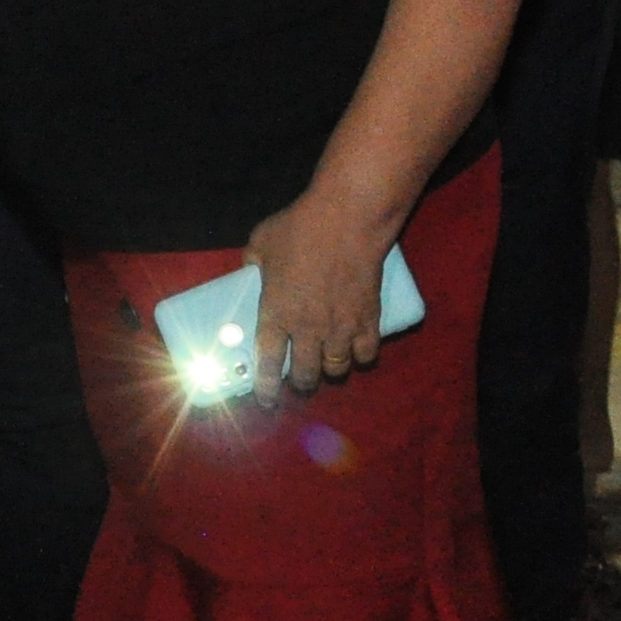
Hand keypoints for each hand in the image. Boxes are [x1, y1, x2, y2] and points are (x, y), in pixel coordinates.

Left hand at [243, 194, 396, 397]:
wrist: (347, 220)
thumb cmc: (299, 228)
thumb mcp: (261, 242)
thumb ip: (252, 262)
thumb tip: (251, 269)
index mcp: (276, 314)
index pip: (268, 364)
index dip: (266, 387)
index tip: (265, 399)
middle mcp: (307, 329)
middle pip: (304, 374)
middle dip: (301, 382)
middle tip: (300, 378)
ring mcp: (340, 328)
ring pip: (336, 369)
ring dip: (329, 370)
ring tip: (327, 362)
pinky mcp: (369, 319)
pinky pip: (366, 354)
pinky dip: (360, 356)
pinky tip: (356, 351)